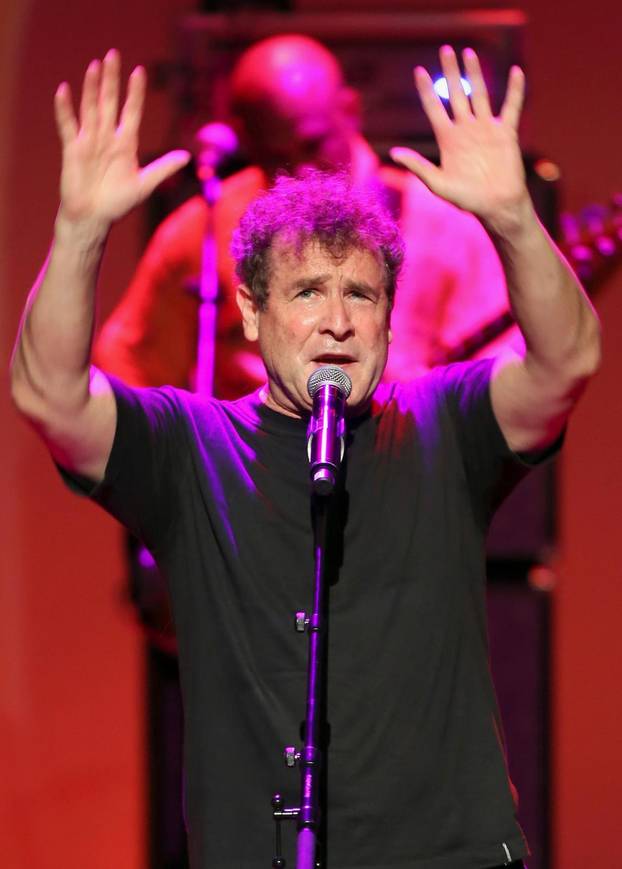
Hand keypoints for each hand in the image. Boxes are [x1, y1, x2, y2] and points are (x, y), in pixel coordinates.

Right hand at [54, 50, 189, 233]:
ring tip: (95, 66)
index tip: (140, 71)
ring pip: (91, 108)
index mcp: (126, 144)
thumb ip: (164, 169)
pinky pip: (68, 125)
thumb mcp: (145, 185)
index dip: (135, 92)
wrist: (94, 218)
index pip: (132, 111)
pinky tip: (64, 90)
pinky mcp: (73, 150)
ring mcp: (89, 141)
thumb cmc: (118, 203)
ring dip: (92, 88)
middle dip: (111, 80)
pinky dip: (65, 109)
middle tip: (113, 55)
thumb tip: (187, 157)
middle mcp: (107, 137)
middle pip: (109, 102)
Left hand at [391, 46, 528, 230]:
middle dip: (450, 72)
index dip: (426, 90)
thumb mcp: (438, 184)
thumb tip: (393, 153)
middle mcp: (466, 130)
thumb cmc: (467, 199)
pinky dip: (515, 91)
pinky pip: (511, 107)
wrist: (496, 206)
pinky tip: (516, 72)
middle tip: (446, 50)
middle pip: (456, 94)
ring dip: (475, 73)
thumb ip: (418, 166)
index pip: (435, 108)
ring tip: (469, 52)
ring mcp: (486, 129)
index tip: (417, 71)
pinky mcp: (506, 133)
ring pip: (480, 94)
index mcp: (448, 140)